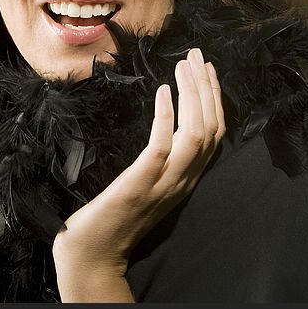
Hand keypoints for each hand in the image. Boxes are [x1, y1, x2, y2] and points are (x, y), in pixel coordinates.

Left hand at [52, 48, 224, 301]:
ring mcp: (163, 185)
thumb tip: (165, 128)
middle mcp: (183, 182)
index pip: (214, 135)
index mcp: (186, 180)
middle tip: (198, 56)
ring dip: (193, 95)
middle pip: (211, 129)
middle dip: (207, 89)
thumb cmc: (112, 217)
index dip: (214, 100)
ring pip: (196, 134)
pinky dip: (166, 116)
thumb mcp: (145, 185)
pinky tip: (161, 91)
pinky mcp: (139, 185)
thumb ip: (159, 162)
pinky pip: (162, 146)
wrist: (92, 252)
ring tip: (184, 66)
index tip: (207, 70)